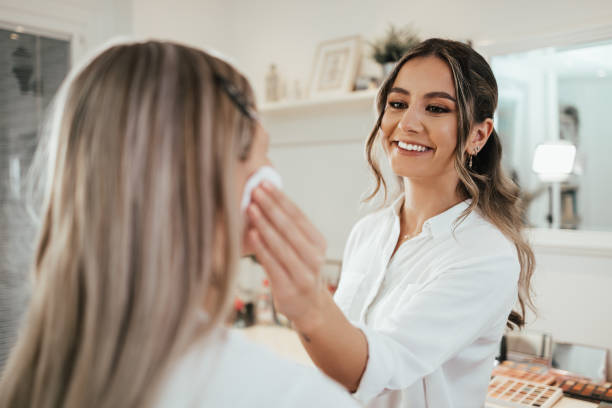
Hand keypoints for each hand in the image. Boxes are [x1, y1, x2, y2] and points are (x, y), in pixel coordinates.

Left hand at [246, 182, 327, 331]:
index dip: (280, 199)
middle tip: (254, 191)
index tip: (264, 184)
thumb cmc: (298, 270)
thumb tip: (263, 199)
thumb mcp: (301, 249)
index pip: (298, 216)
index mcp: (318, 242)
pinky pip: (273, 264)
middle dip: (270, 207)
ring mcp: (304, 274)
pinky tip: (251, 235)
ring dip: (264, 225)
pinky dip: (262, 249)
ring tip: (250, 208)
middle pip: (290, 228)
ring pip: (282, 245)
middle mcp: (315, 257)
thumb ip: (287, 230)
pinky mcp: (289, 289)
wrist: (309, 307)